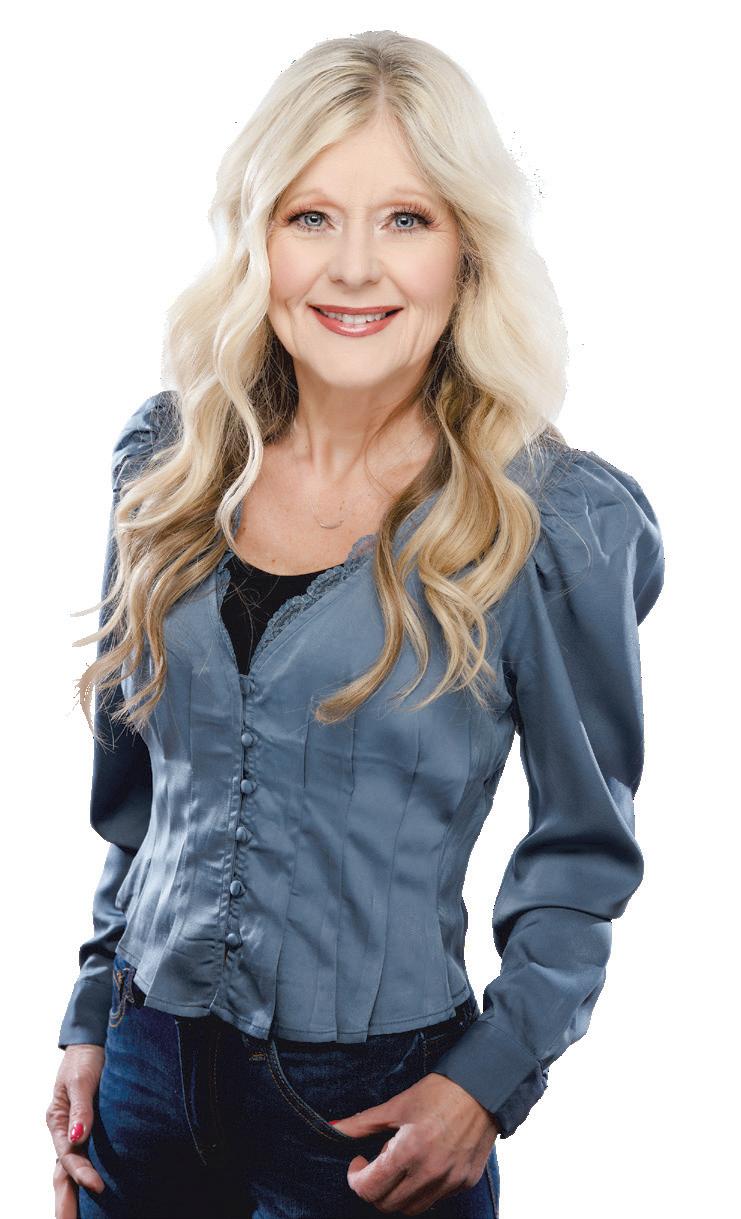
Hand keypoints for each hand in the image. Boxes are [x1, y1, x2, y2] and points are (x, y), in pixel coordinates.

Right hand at [47, 1045, 105, 1218]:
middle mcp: (65, 1130)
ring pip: (72, 1168)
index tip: (98, 1187)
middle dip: (65, 1200)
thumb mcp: (81, 1081)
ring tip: (75, 1218)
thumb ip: (81, 1109)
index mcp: (57, 1121)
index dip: (82, 1173)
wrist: (94, 1042)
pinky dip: (85, 1174)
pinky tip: (94, 1191)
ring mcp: (76, 1130)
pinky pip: (85, 1156)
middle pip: (63, 1171)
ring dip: (74, 1192)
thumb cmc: (85, 1058)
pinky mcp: (90, 1127)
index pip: (69, 1156)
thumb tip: (79, 1138)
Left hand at [330, 1071, 499, 1214]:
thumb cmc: (438, 1092)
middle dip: (374, 1187)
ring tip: (399, 1164)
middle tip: (376, 1162)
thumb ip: (361, 1123)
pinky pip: (435, 1199)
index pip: (369, 1189)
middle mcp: (430, 1173)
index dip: (356, 1178)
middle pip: (387, 1204)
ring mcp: (450, 1182)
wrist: (483, 1089)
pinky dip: (422, 1189)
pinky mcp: (465, 1183)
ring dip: (397, 1193)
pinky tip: (421, 1165)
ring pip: (411, 1208)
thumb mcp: (396, 1105)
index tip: (359, 1161)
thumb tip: (332, 1129)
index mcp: (410, 1151)